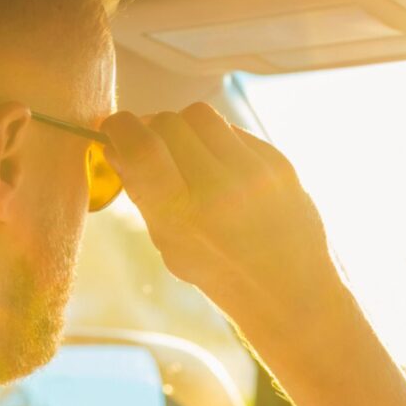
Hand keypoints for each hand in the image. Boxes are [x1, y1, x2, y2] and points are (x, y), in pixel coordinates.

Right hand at [101, 104, 344, 338]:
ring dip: (184, 127)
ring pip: (200, 115)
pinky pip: (233, 130)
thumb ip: (142, 193)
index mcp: (184, 217)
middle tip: (151, 146)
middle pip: (168, 122)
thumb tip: (116, 144)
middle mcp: (221, 189)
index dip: (120, 127)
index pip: (141, 147)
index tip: (114, 128)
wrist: (291, 291)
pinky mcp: (279, 162)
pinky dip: (216, 141)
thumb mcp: (169, 244)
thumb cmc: (222, 272)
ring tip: (186, 153)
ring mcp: (255, 172)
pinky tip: (221, 167)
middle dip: (151, 129)